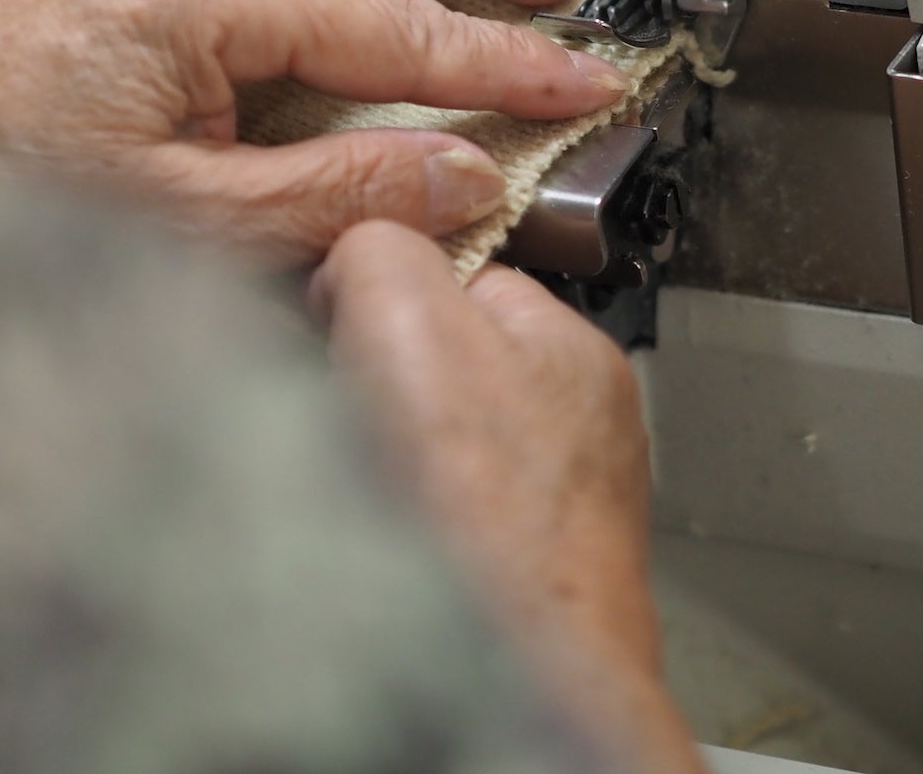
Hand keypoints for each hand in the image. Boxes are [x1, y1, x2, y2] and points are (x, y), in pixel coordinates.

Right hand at [311, 222, 702, 773]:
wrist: (514, 672)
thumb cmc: (485, 511)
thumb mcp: (407, 314)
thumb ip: (380, 250)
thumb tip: (354, 255)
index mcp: (575, 348)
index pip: (463, 273)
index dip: (386, 288)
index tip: (341, 324)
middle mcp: (581, 428)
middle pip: (447, 361)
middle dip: (387, 376)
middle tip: (354, 411)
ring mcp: (556, 511)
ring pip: (442, 448)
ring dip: (393, 454)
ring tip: (373, 481)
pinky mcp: (523, 579)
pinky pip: (443, 519)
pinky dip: (407, 520)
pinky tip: (390, 536)